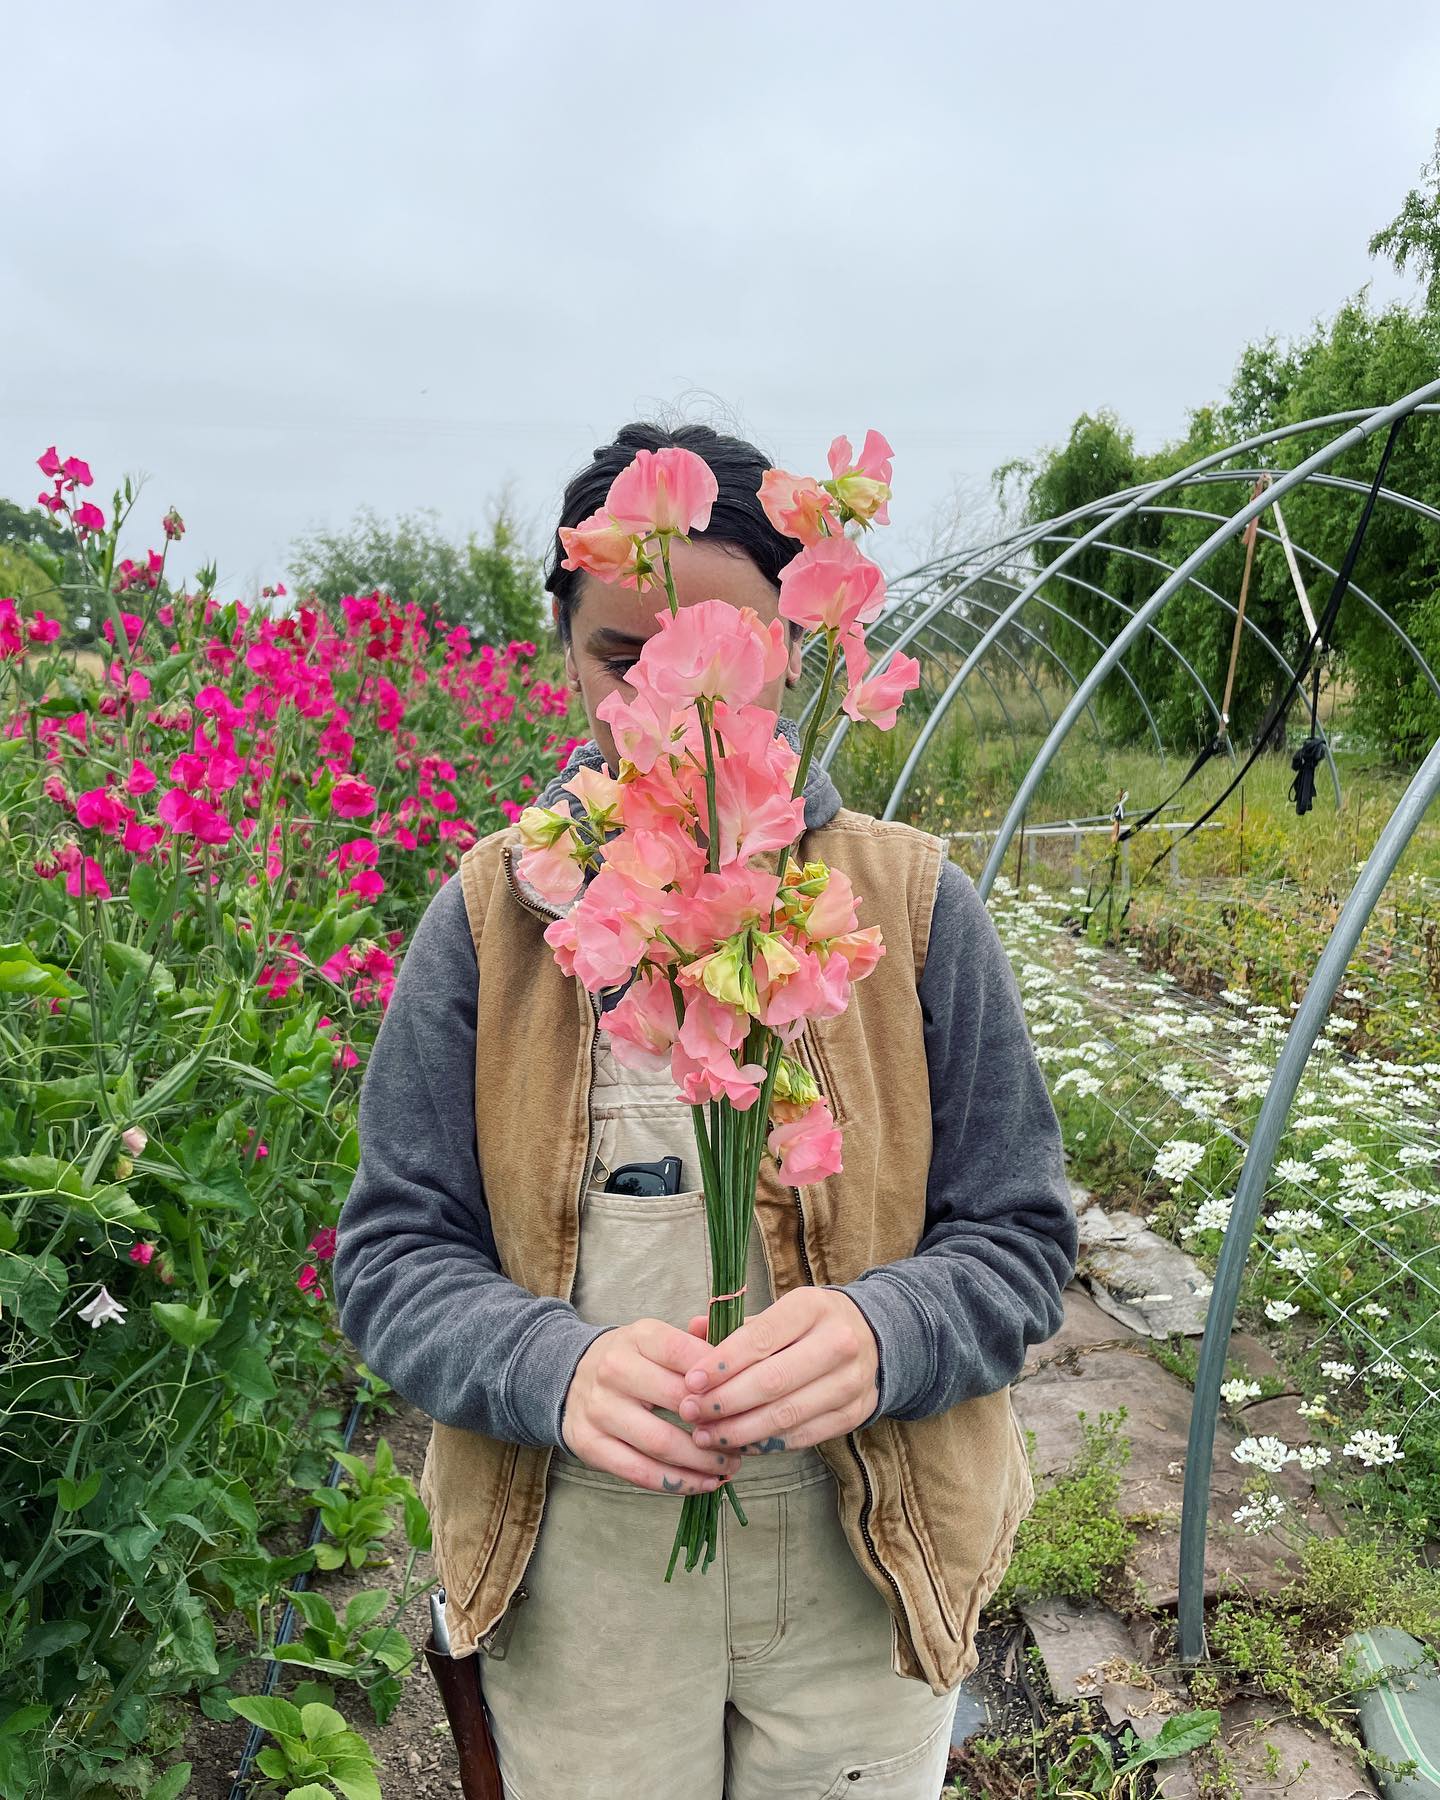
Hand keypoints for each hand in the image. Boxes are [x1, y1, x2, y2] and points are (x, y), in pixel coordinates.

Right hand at [560, 1318, 743, 1496]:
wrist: (570, 1376)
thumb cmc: (633, 1361)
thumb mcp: (658, 1341)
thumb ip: (697, 1347)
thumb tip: (741, 1362)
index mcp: (639, 1337)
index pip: (684, 1353)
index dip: (719, 1378)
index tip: (746, 1397)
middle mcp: (614, 1369)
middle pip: (677, 1401)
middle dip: (718, 1424)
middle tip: (744, 1439)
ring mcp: (599, 1408)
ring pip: (660, 1443)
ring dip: (702, 1462)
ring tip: (729, 1467)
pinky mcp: (589, 1444)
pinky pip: (639, 1472)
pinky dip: (677, 1483)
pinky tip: (703, 1484)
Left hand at [674, 1289, 879, 1454]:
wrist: (874, 1338)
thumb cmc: (811, 1324)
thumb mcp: (780, 1310)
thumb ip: (737, 1325)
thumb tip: (693, 1329)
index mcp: (812, 1308)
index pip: (761, 1338)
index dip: (722, 1363)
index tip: (692, 1381)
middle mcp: (837, 1343)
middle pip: (772, 1381)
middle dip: (724, 1401)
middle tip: (691, 1412)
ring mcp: (850, 1381)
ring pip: (786, 1415)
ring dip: (739, 1430)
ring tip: (705, 1435)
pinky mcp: (855, 1413)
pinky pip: (802, 1436)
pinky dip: (765, 1444)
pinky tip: (738, 1444)